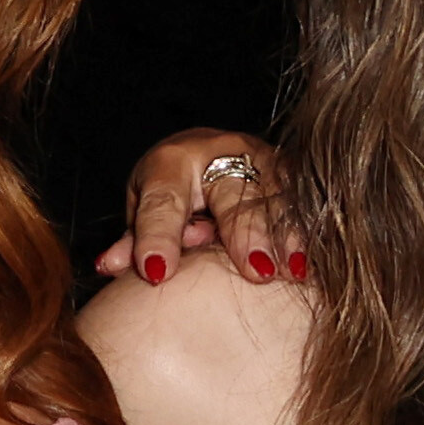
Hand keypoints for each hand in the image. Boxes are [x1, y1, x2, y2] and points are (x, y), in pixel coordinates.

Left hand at [99, 129, 304, 289]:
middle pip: (233, 192)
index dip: (159, 236)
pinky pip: (306, 201)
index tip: (157, 273)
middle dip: (245, 231)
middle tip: (255, 272)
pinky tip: (314, 264)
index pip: (164, 201)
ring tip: (293, 271)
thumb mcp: (148, 208)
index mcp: (172, 162)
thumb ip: (137, 238)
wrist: (210, 151)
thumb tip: (109, 266)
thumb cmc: (176, 188)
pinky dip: (309, 233)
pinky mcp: (295, 172)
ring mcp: (263, 159)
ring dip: (288, 235)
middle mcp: (221, 152)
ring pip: (279, 196)